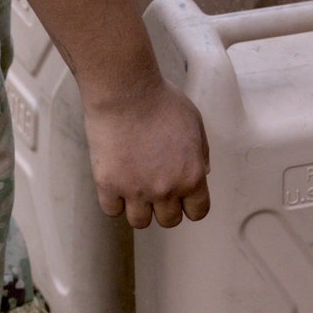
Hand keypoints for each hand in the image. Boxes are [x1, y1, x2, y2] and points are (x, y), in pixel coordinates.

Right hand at [84, 76, 210, 228]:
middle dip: (165, 207)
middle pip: (169, 221)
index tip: (183, 199)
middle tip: (156, 188)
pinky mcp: (108, 185)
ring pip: (140, 221)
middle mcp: (166, 189)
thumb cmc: (160, 101)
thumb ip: (201, 153)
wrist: (125, 91)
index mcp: (191, 176)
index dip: (190, 206)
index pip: (197, 212)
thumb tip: (203, 172)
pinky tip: (116, 184)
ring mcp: (135, 190)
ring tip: (135, 189)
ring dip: (139, 208)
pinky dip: (114, 201)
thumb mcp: (195, 123)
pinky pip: (112, 210)